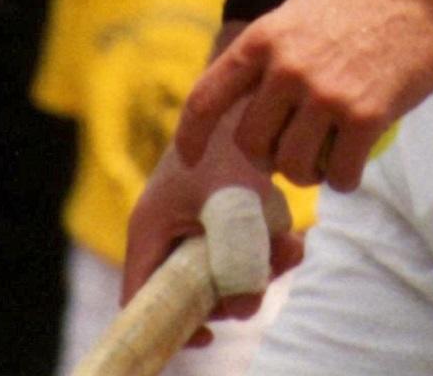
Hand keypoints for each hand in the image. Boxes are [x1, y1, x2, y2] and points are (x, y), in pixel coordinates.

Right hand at [122, 98, 301, 341]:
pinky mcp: (222, 217)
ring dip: (260, 270)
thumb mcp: (233, 204)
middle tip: (270, 273)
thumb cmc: (231, 143)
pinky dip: (267, 252)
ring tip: (292, 248)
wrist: (253, 95)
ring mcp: (194, 226)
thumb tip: (246, 308)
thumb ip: (237, 259)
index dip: (165, 328)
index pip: (139, 300)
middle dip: (233, 293)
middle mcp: (166, 233)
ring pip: (223, 276)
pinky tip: (294, 238)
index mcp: (149, 230)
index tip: (207, 336)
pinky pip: (242, 254)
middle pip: (189, 295)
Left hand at [177, 0, 432, 192]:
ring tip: (328, 157)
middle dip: (269, 158)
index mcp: (265, 39)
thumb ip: (269, 54)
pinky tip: (354, 164)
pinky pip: (339, 176)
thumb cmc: (364, 3)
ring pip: (293, 167)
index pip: (207, 96)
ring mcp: (324, 94)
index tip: (190, 158)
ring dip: (309, 173)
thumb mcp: (299, 13)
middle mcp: (286, 68)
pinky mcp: (363, 117)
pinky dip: (344, 179)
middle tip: (295, 150)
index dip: (192, 135)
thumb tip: (243, 98)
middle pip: (251, 145)